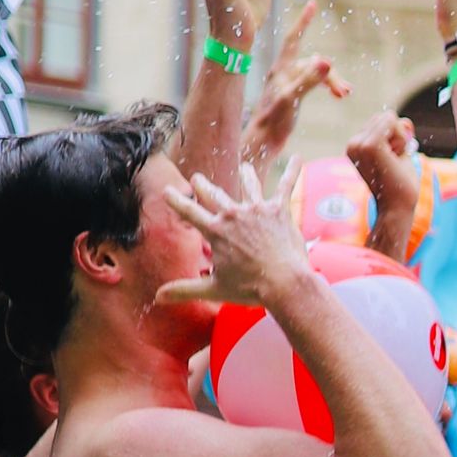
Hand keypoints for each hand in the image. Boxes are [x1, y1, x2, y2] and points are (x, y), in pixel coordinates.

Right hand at [160, 165, 307, 315]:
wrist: (284, 283)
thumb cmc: (250, 288)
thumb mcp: (214, 289)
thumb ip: (185, 289)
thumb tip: (158, 297)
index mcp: (216, 231)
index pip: (189, 212)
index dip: (176, 201)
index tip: (167, 191)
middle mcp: (234, 215)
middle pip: (215, 194)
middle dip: (204, 185)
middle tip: (197, 178)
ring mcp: (258, 209)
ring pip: (249, 185)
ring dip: (245, 175)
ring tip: (244, 167)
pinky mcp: (280, 210)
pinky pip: (286, 186)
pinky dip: (292, 171)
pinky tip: (297, 159)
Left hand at [244, 1, 347, 176]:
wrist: (262, 142)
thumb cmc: (273, 121)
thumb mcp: (292, 99)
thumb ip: (310, 80)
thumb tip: (327, 60)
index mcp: (281, 69)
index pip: (294, 38)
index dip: (304, 21)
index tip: (313, 4)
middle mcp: (283, 72)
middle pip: (313, 63)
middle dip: (331, 74)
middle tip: (345, 92)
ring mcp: (287, 83)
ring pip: (315, 74)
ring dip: (332, 82)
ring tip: (344, 95)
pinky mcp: (290, 94)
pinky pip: (313, 82)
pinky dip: (326, 86)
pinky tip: (336, 95)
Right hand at [346, 109, 423, 255]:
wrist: (396, 208)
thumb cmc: (399, 185)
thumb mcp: (400, 153)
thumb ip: (400, 134)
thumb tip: (405, 121)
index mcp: (356, 146)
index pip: (381, 120)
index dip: (396, 137)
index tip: (392, 160)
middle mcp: (353, 144)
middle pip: (384, 116)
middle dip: (398, 136)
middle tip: (394, 161)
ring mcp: (359, 144)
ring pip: (389, 118)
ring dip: (400, 139)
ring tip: (393, 162)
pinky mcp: (369, 146)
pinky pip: (391, 121)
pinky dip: (401, 139)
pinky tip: (395, 159)